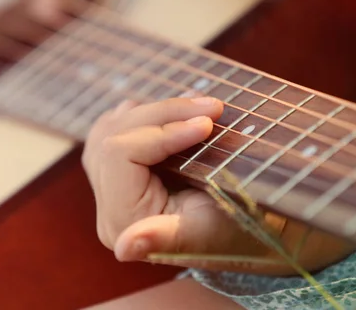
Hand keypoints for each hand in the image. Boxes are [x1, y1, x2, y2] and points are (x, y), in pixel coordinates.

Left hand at [82, 95, 239, 261]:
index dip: (162, 130)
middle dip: (163, 112)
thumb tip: (123, 249)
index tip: (207, 123)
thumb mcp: (207, 233)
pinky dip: (143, 116)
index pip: (120, 153)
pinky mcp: (118, 174)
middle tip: (212, 106)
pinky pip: (115, 130)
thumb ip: (166, 238)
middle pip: (114, 135)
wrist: (249, 234)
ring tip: (196, 106)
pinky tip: (172, 115)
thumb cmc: (236, 234)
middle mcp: (106, 207)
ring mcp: (108, 188)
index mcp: (122, 221)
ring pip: (111, 127)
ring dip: (153, 110)